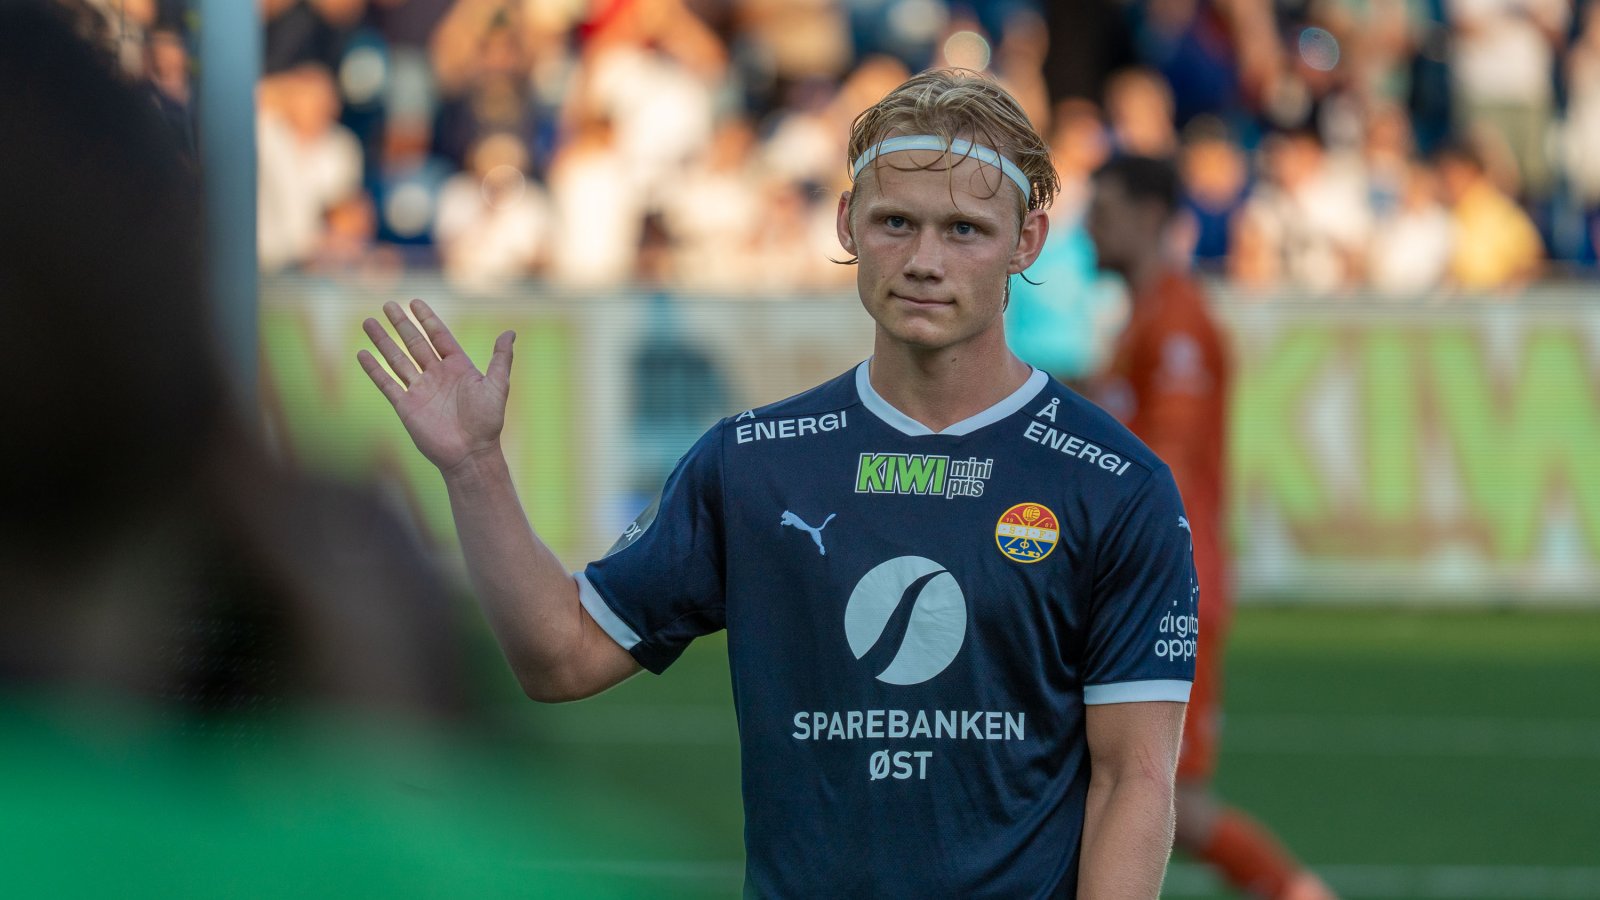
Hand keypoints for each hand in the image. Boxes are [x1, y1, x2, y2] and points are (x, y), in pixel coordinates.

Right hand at [358, 299, 514, 475]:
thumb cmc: (487, 422)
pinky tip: (362, 354)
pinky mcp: (406, 406)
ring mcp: (420, 390)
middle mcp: (436, 375)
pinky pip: (387, 383)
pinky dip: (374, 369)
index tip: (415, 302)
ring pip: (397, 359)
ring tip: (368, 322)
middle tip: (388, 304)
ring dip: (383, 341)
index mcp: (458, 367)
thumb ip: (501, 359)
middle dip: (401, 324)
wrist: (470, 453)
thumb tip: (510, 332)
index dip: (427, 319)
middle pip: (414, 343)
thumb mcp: (497, 386)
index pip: (439, 336)